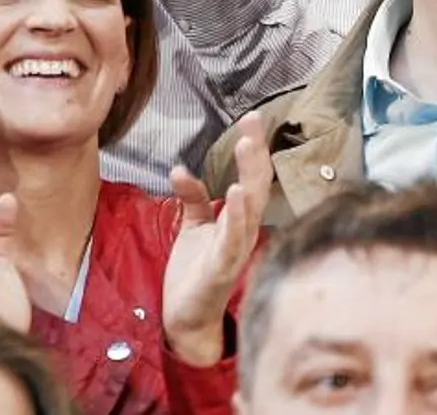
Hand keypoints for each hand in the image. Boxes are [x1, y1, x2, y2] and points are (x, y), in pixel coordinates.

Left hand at [162, 114, 272, 365]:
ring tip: (247, 147)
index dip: (253, 148)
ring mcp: (236, 249)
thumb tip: (180, 167)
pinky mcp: (222, 267)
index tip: (252, 119)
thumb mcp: (192, 226)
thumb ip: (192, 198)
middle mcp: (244, 231)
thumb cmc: (194, 272)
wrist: (186, 318)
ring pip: (250, 208)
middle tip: (252, 123)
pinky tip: (235, 193)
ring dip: (249, 177)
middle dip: (255, 154)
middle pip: (256, 186)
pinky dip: (236, 216)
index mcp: (238, 220)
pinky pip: (232, 239)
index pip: (251, 177)